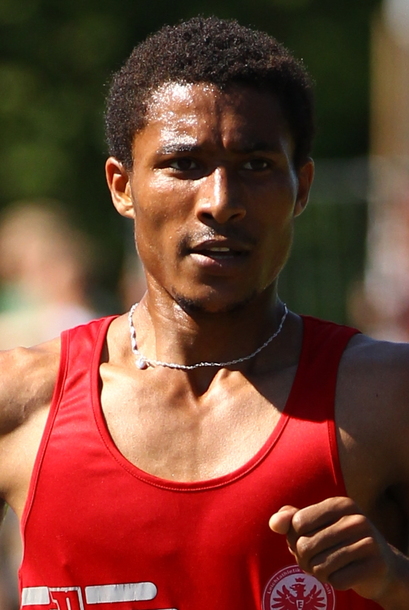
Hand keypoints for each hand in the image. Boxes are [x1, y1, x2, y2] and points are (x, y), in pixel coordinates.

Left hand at [269, 496, 396, 602]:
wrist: (380, 567)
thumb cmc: (339, 542)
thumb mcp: (316, 525)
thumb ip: (290, 520)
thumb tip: (274, 523)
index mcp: (340, 504)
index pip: (298, 523)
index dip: (295, 538)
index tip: (308, 540)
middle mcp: (356, 519)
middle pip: (305, 546)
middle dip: (305, 559)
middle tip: (316, 559)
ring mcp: (369, 541)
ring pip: (320, 565)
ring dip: (319, 572)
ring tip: (330, 567)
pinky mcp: (375, 565)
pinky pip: (337, 580)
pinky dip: (334, 582)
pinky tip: (344, 575)